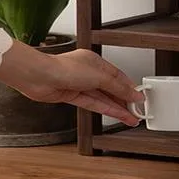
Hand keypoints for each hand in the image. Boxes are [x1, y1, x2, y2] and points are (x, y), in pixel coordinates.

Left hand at [0, 42, 141, 125]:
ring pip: (103, 98)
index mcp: (95, 61)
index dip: (130, 88)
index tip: (140, 98)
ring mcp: (79, 85)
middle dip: (125, 101)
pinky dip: (106, 110)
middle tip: (138, 111)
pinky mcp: (72, 97)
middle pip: (111, 89)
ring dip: (118, 108)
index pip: (118, 76)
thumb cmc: (63, 69)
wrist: (39, 77)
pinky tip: (117, 115)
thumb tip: (133, 93)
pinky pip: (94, 104)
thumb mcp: (99, 76)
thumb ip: (118, 87)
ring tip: (131, 118)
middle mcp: (88, 72)